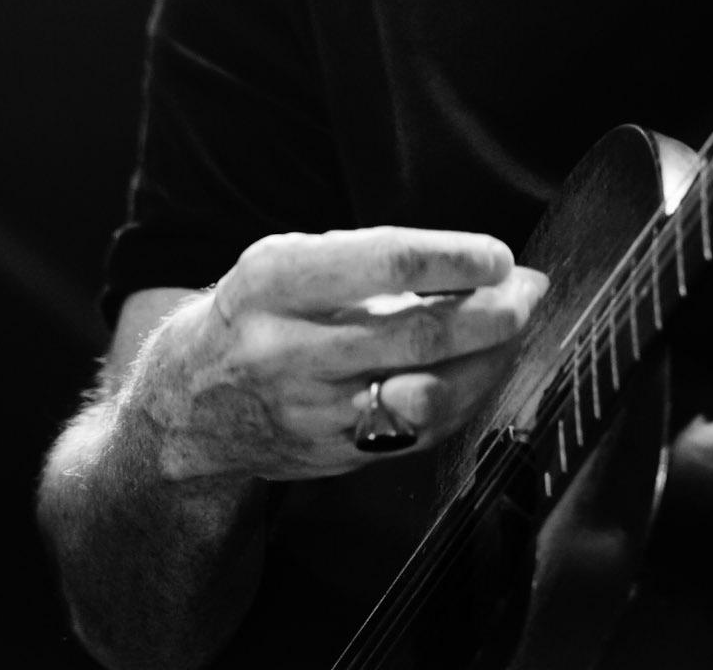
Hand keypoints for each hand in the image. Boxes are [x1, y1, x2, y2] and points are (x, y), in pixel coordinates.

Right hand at [133, 227, 547, 484]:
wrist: (183, 410)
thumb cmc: (253, 314)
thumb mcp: (285, 263)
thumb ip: (366, 262)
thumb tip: (476, 266)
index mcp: (274, 281)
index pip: (385, 262)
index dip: (454, 258)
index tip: (498, 255)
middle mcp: (287, 349)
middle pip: (416, 334)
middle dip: (491, 313)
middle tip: (529, 291)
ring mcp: (309, 413)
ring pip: (426, 394)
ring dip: (489, 361)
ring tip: (517, 328)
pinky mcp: (331, 457)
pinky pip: (417, 432)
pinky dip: (463, 399)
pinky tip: (484, 370)